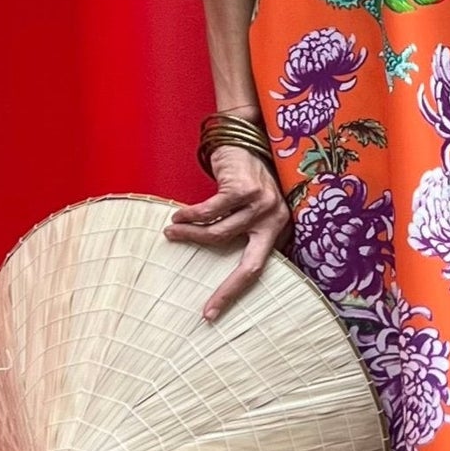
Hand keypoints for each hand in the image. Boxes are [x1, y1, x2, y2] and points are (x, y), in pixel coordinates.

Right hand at [164, 145, 292, 321]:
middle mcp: (275, 220)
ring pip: (219, 235)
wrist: (246, 137)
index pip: (258, 269)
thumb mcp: (253, 208)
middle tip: (206, 310)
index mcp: (278, 230)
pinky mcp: (243, 189)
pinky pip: (209, 211)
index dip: (235, 292)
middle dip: (228, 291)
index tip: (212, 312)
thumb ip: (245, 233)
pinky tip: (178, 217)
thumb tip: (220, 263)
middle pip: (250, 266)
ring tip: (171, 233)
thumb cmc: (245, 178)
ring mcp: (261, 205)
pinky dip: (190, 216)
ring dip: (191, 236)